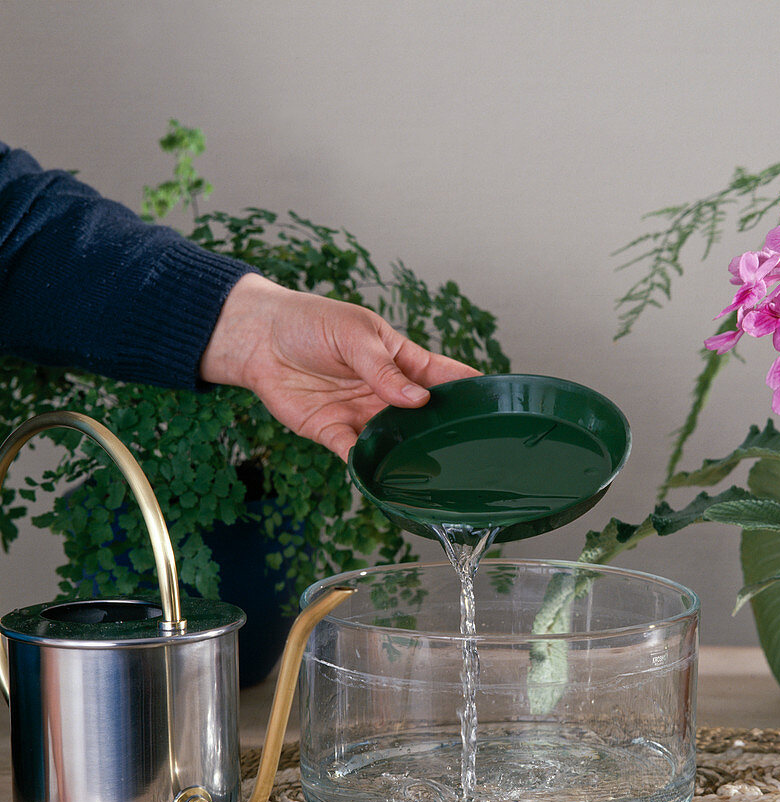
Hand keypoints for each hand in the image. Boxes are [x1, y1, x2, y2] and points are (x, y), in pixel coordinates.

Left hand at [200, 273, 479, 458]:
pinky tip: (382, 474)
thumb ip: (384, 370)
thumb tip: (418, 401)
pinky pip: (357, 454)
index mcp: (401, 360)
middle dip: (443, 431)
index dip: (469, 388)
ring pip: (395, 441)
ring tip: (432, 469)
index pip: (444, 376)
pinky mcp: (333, 432)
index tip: (495, 404)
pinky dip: (368, 465)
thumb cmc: (311, 323)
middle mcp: (387, 393)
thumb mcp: (355, 335)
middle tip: (469, 447)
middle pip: (424, 417)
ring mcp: (362, 415)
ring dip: (409, 453)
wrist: (258, 337)